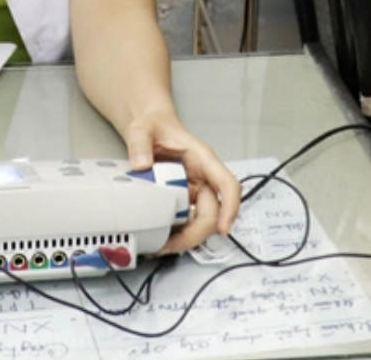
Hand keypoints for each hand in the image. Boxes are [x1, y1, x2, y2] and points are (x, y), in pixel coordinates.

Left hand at [121, 108, 241, 253]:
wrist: (148, 128)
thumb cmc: (153, 126)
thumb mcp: (143, 129)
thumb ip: (140, 143)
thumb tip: (141, 165)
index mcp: (202, 159)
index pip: (227, 184)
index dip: (230, 207)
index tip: (223, 228)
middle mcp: (202, 177)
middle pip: (212, 211)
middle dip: (196, 233)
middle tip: (171, 245)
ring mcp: (194, 189)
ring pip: (201, 221)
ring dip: (186, 237)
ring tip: (162, 246)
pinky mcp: (183, 199)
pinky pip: (187, 220)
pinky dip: (177, 233)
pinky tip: (161, 237)